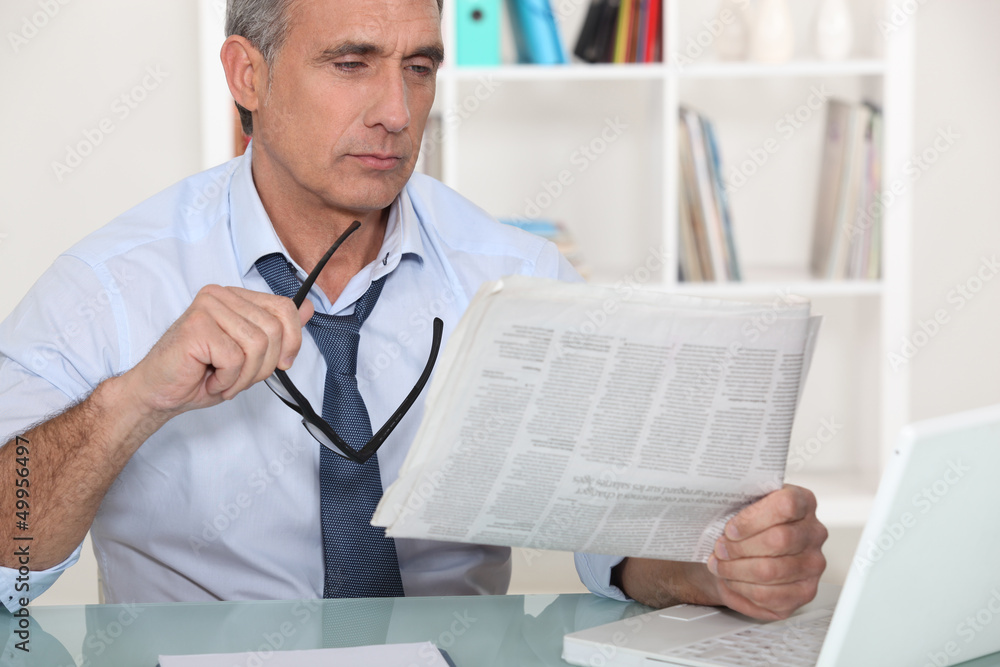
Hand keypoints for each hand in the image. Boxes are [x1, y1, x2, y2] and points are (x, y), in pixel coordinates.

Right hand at [121, 285, 313, 418]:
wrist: (158, 392)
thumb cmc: (199, 373)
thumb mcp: (249, 353)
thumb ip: (278, 329)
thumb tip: (308, 307)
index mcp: (236, 297)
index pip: (284, 307)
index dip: (292, 340)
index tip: (283, 363)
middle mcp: (221, 295)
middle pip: (273, 330)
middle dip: (264, 365)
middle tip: (240, 377)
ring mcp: (208, 308)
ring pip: (257, 345)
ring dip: (244, 376)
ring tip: (223, 380)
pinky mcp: (197, 326)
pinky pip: (235, 358)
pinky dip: (227, 379)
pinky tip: (210, 380)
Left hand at [706, 485, 827, 619]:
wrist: (743, 555)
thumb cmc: (743, 527)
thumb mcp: (740, 505)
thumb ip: (737, 501)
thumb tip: (718, 504)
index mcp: (803, 502)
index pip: (786, 505)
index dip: (753, 519)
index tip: (730, 529)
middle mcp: (814, 533)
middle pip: (779, 540)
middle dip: (739, 547)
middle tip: (720, 549)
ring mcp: (812, 564)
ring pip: (770, 570)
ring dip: (736, 570)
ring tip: (721, 565)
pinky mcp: (804, 591)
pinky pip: (768, 594)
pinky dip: (742, 588)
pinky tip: (732, 580)